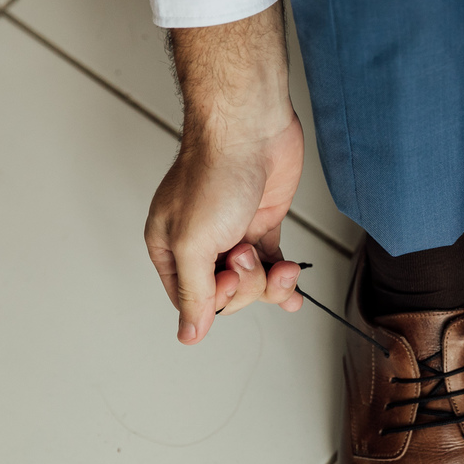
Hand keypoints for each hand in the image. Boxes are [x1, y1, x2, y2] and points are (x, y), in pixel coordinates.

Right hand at [146, 114, 304, 343]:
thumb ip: (194, 293)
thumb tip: (189, 334)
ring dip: (270, 281)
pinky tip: (294, 292)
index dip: (216, 300)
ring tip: (278, 262)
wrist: (250, 129)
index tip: (225, 276)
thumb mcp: (192, 243)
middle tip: (244, 251)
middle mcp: (200, 245)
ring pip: (254, 285)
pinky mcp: (263, 227)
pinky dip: (285, 282)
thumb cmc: (214, 174)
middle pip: (226, 295)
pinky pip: (274, 269)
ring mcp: (233, 236)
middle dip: (245, 283)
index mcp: (169, 249)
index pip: (192, 301)